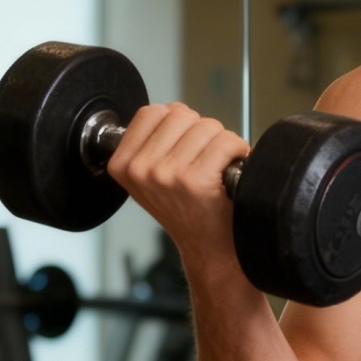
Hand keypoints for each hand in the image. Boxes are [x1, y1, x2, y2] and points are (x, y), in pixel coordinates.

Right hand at [105, 103, 249, 268]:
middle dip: (201, 132)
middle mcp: (141, 169)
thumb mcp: (151, 178)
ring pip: (207, 126)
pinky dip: (238, 151)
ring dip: (221, 142)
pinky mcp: (196, 180)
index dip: (176, 124)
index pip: (150, 113)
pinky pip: (226, 142)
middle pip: (181, 115)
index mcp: (123, 165)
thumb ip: (153, 142)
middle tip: (206, 160)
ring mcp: (167, 174)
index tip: (185, 147)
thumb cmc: (188, 211)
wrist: (209, 250)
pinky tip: (231, 171)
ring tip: (218, 168)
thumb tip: (173, 111)